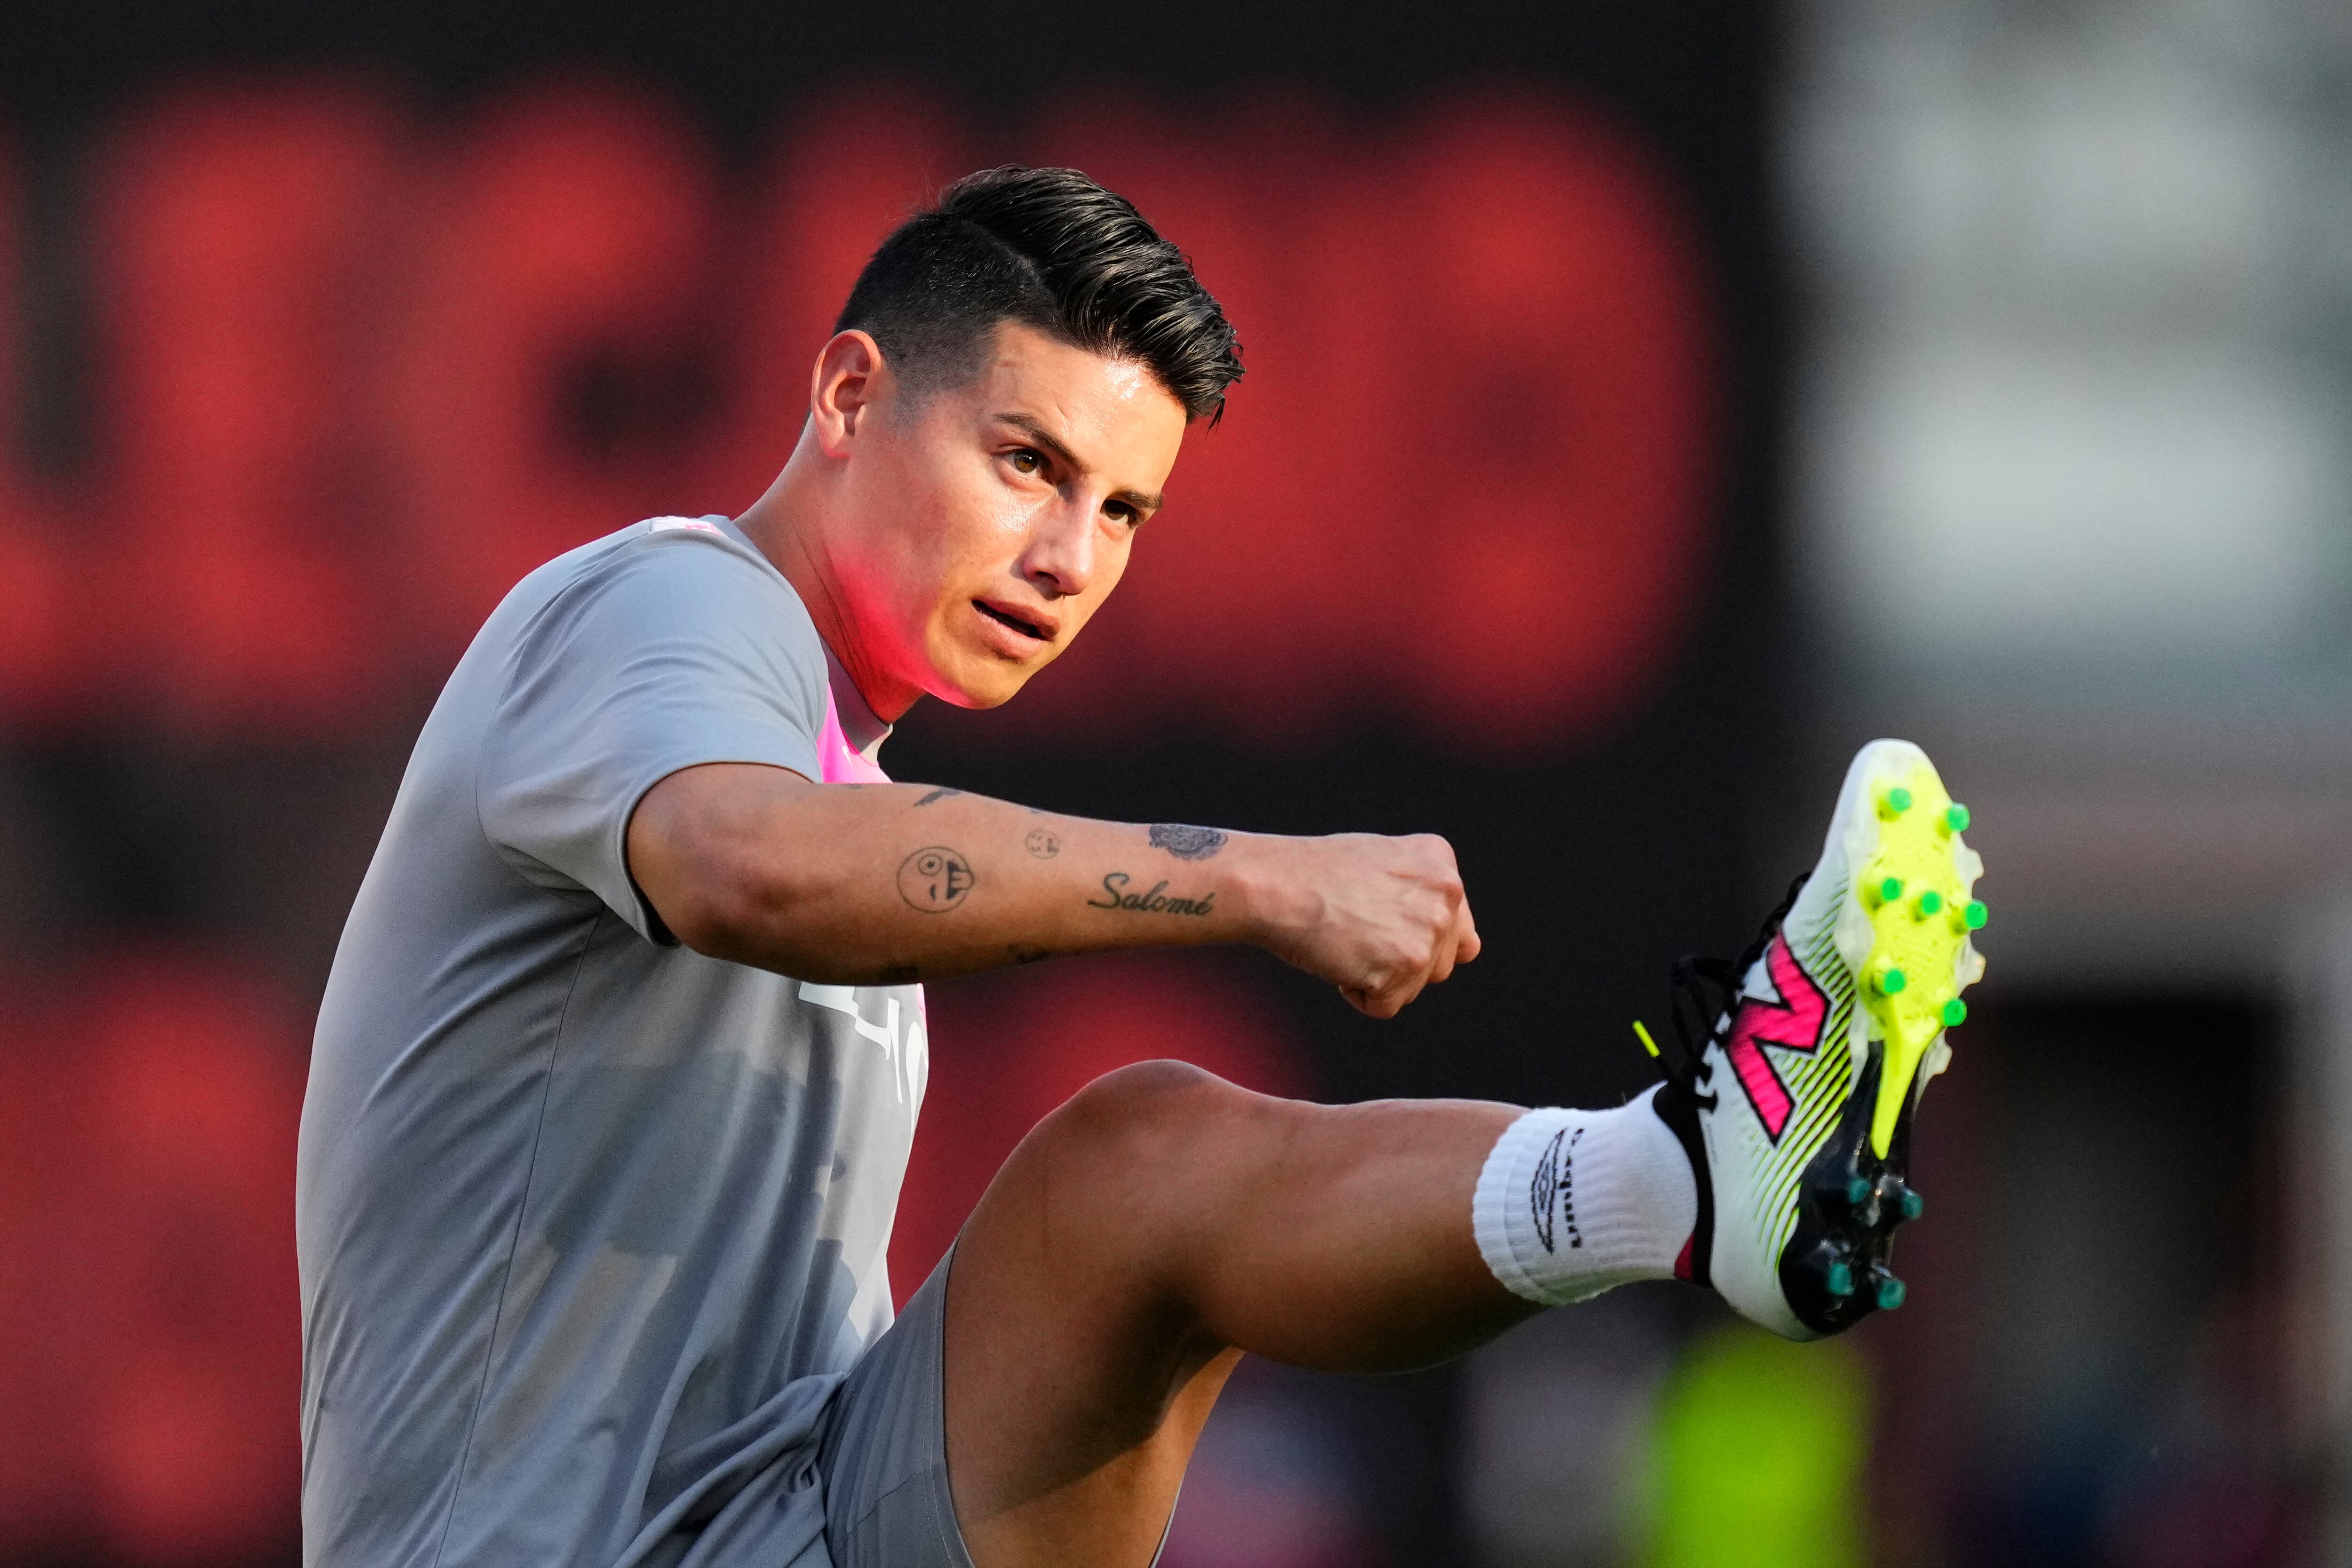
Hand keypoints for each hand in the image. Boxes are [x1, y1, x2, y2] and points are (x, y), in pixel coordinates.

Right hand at [1253, 833, 1480, 1017]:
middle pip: (1440, 964)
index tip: (1373, 921)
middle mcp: (1446, 893)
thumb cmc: (1312, 874)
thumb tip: (1451, 944)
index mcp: (1441, 864)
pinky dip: (1358, 994)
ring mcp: (1427, 930)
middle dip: (1399, 962)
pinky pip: (1386, 1006)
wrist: (1275, 884)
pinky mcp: (1403, 965)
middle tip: (1355, 932)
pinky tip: (1336, 958)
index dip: (1410, 939)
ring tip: (1345, 941)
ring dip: (1379, 979)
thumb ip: (1419, 893)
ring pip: (1415, 987)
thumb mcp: (1382, 861)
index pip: (1455, 932)